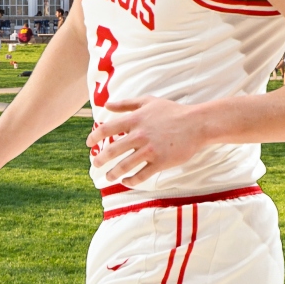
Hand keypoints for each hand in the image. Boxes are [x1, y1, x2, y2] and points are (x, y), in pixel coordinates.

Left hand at [85, 97, 207, 184]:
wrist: (196, 124)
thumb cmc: (172, 111)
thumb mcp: (148, 102)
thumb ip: (126, 104)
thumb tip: (106, 105)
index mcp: (135, 119)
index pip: (107, 129)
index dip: (94, 136)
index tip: (88, 143)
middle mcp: (139, 135)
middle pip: (112, 150)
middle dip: (100, 159)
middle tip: (95, 164)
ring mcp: (150, 150)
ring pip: (125, 165)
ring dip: (113, 173)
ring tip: (108, 177)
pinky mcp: (160, 162)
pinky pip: (142, 175)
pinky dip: (131, 181)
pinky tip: (126, 181)